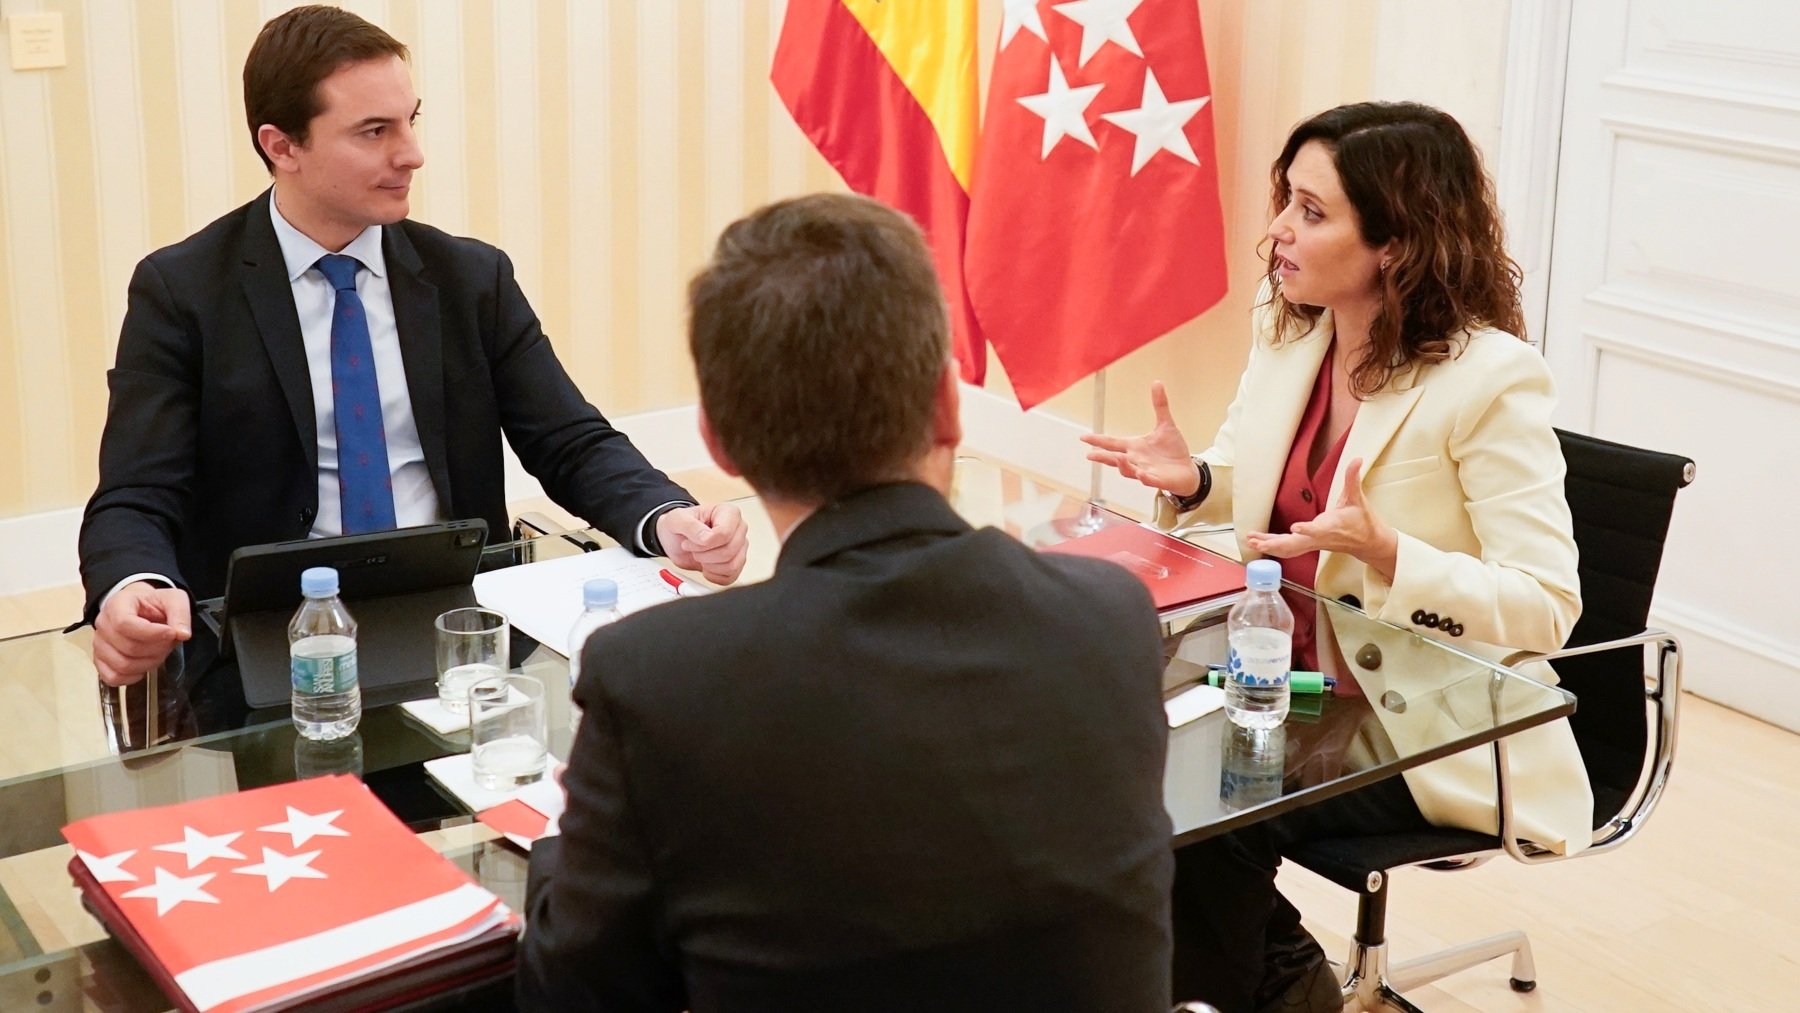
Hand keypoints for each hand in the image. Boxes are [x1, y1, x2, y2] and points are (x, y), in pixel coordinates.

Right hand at [93, 581, 191, 686]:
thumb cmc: (152, 604)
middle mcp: (103, 625)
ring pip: (122, 665)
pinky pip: (112, 677)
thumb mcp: (172, 599)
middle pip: (128, 647)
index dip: (152, 633)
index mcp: (117, 605)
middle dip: (157, 649)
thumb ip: (180, 613)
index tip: (171, 633)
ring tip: (159, 652)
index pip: (125, 624)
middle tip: (169, 642)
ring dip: (149, 663)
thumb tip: (183, 634)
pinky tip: (144, 665)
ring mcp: (99, 645)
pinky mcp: (100, 661)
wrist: (138, 609)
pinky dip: (132, 677)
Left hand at [656, 503, 748, 584]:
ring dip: (709, 565)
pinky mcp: (737, 564)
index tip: (690, 541)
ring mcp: (740, 547)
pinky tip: (705, 565)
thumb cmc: (680, 525)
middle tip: (693, 549)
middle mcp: (738, 529)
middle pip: (728, 551)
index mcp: (729, 512)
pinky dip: (713, 575)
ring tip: (699, 556)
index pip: (724, 533)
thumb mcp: (677, 519)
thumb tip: (706, 538)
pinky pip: (730, 577)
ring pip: (731, 566)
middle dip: (704, 555)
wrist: (676, 540)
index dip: (704, 543)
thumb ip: (690, 526)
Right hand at [1079, 381, 1198, 494]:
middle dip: (1103, 457)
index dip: (1098, 440)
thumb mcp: (1166, 425)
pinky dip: (1144, 478)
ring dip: (1123, 465)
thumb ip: (1160, 405)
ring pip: (1129, 470)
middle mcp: (1136, 460)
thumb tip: (1157, 382)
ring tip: (1117, 458)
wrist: (1187, 470)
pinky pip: (1148, 480)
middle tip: (1090, 455)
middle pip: (1115, 459)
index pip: (1112, 443)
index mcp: (1134, 446)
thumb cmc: (1172, 450)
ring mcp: (1145, 471)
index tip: (1083, 437)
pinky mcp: (1158, 480)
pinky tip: (1141, 474)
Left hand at [1245, 458, 1398, 580]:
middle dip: (1275, 543)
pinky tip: (1258, 542)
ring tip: (1251, 540)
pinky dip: (1273, 545)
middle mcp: (1319, 538)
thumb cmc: (1361, 520)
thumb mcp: (1357, 498)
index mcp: (1331, 526)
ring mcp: (1313, 544)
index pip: (1317, 530)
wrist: (1366, 542)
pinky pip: (1288, 548)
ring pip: (1289, 549)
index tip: (1295, 528)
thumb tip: (1357, 458)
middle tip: (1256, 541)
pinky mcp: (1309, 545)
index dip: (1306, 530)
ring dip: (1269, 545)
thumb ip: (1353, 478)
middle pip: (1295, 544)